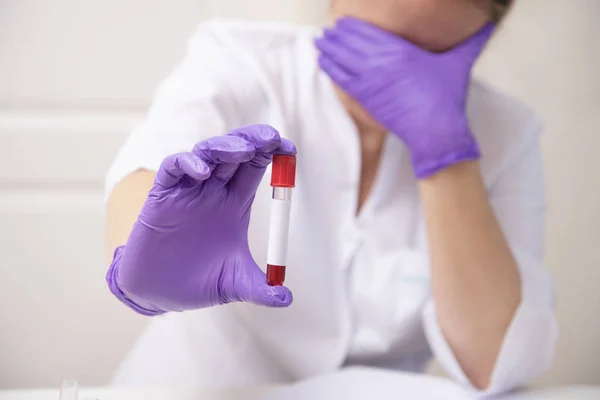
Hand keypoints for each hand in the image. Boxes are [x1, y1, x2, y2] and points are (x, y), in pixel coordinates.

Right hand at [106, 125, 295, 314]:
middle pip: (235, 152)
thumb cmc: (197, 281)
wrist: (158, 292)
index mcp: (234, 202)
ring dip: (225, 147)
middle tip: (272, 139)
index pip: (256, 166)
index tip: (290, 150)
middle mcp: (213, 190)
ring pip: (207, 153)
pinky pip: (173, 168)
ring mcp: (188, 190)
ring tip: (243, 151)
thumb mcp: (235, 284)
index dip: (272, 153)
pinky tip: (202, 173)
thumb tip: (287, 299)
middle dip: (254, 141)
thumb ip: (260, 289)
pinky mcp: (162, 195)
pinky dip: (187, 164)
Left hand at [316, 17, 493, 177]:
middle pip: (353, 43)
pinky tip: (322, 62)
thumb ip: (472, 42)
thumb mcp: (460, 63)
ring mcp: (372, 80)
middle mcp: (382, 61)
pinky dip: (331, 69)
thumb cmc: (446, 98)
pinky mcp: (366, 98)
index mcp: (402, 50)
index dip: (354, 27)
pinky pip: (342, 79)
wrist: (435, 129)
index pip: (371, 32)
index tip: (343, 22)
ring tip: (319, 42)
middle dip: (338, 36)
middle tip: (327, 31)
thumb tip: (489, 25)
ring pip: (343, 59)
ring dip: (329, 50)